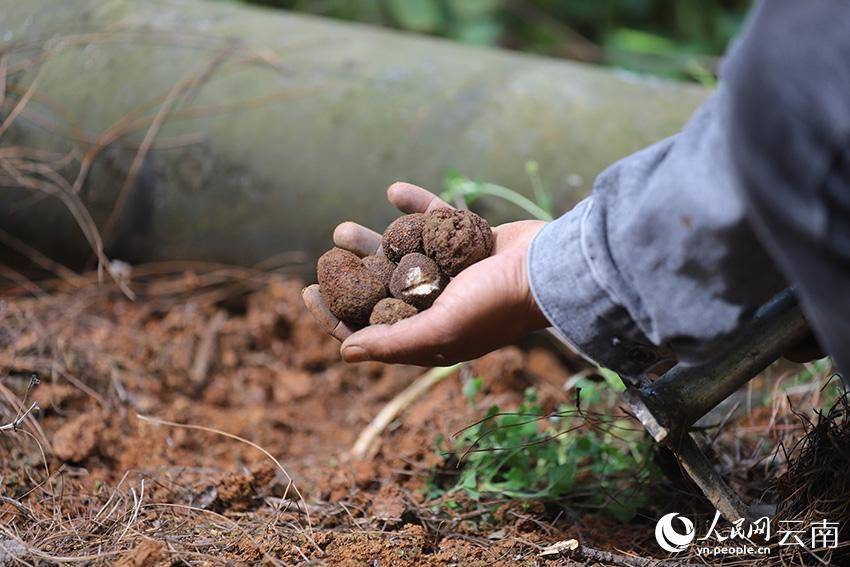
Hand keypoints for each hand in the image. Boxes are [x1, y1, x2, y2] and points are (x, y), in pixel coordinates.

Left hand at [302, 182, 549, 365]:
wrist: (552, 268)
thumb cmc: (497, 305)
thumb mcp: (441, 330)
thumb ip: (395, 342)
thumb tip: (346, 353)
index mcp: (430, 333)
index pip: (372, 330)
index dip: (336, 316)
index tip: (307, 293)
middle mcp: (439, 305)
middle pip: (382, 290)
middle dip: (351, 273)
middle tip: (328, 253)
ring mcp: (455, 272)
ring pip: (402, 256)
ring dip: (372, 241)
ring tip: (342, 228)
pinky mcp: (469, 242)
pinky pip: (436, 222)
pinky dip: (416, 207)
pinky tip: (394, 191)